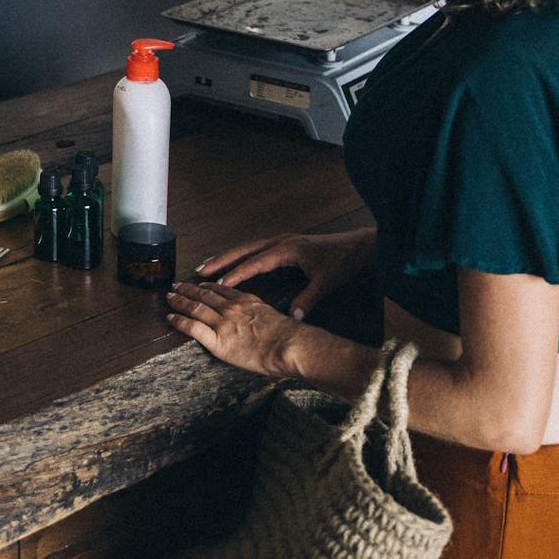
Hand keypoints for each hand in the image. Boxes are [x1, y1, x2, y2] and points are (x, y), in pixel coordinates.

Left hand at [166, 281, 299, 378]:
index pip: (221, 290)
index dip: (207, 286)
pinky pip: (192, 327)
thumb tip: (256, 320)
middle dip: (188, 289)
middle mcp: (231, 308)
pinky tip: (170, 317)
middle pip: (204, 295)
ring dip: (179, 301)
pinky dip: (179, 321)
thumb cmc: (288, 336)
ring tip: (169, 297)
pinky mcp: (217, 340)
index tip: (199, 284)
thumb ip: (259, 314)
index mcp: (245, 300)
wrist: (288, 345)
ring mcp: (223, 322)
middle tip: (176, 286)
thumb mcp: (272, 316)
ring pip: (195, 307)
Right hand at [196, 227, 374, 320]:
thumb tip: (294, 317)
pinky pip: (255, 249)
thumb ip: (308, 298)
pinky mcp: (285, 244)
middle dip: (221, 260)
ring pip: (247, 248)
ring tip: (207, 266)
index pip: (255, 262)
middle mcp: (280, 242)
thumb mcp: (326, 281)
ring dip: (228, 256)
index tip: (218, 284)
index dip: (236, 273)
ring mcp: (282, 241)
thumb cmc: (341, 262)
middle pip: (244, 250)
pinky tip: (232, 264)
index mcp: (287, 249)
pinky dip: (240, 256)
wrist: (358, 246)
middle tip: (200, 271)